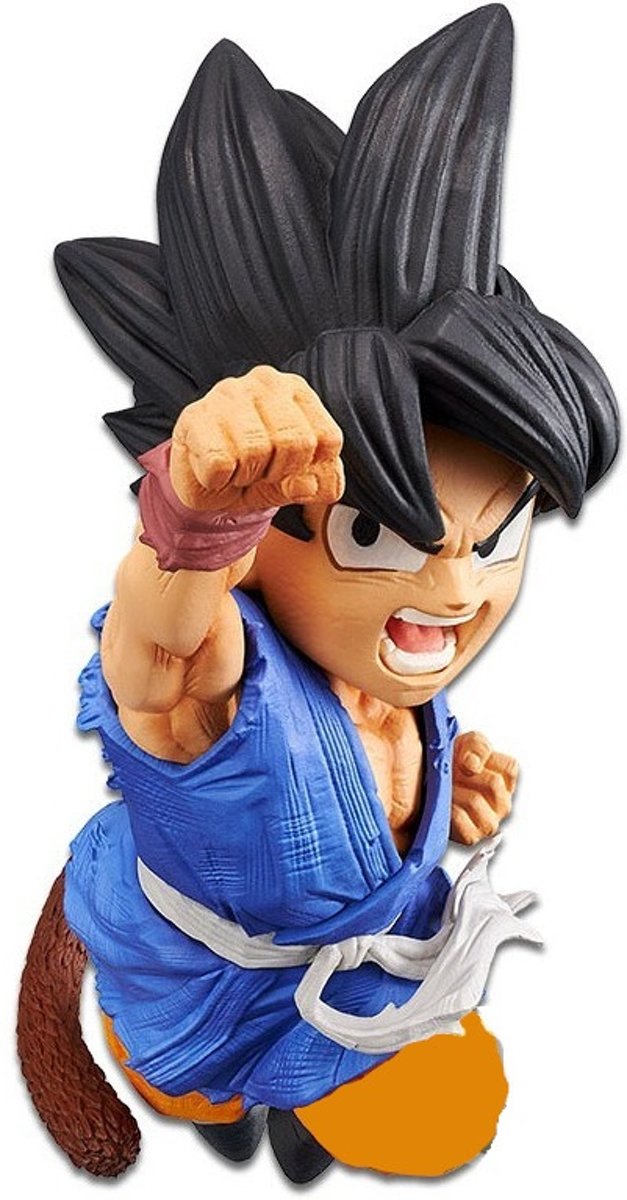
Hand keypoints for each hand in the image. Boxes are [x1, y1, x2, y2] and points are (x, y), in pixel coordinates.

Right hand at [170, 365, 343, 511]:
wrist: (206, 484)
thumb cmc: (258, 471)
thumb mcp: (299, 480)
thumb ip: (321, 483)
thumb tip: (307, 485)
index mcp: (297, 391)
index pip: (328, 438)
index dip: (310, 468)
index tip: (291, 468)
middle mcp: (265, 382)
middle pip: (296, 443)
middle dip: (280, 471)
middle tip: (261, 470)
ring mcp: (228, 394)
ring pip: (255, 452)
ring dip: (246, 476)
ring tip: (237, 467)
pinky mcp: (195, 416)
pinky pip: (219, 463)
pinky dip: (218, 480)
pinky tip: (215, 468)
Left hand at [450, 732, 517, 844]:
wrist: (425, 786)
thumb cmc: (451, 764)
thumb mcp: (467, 744)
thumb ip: (478, 746)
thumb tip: (473, 765)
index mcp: (506, 781)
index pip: (509, 767)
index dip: (486, 758)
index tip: (467, 759)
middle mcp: (502, 804)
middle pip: (493, 783)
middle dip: (466, 775)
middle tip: (452, 774)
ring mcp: (489, 823)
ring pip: (475, 801)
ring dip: (454, 791)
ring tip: (447, 789)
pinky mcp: (471, 836)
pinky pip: (460, 818)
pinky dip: (447, 808)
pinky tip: (444, 805)